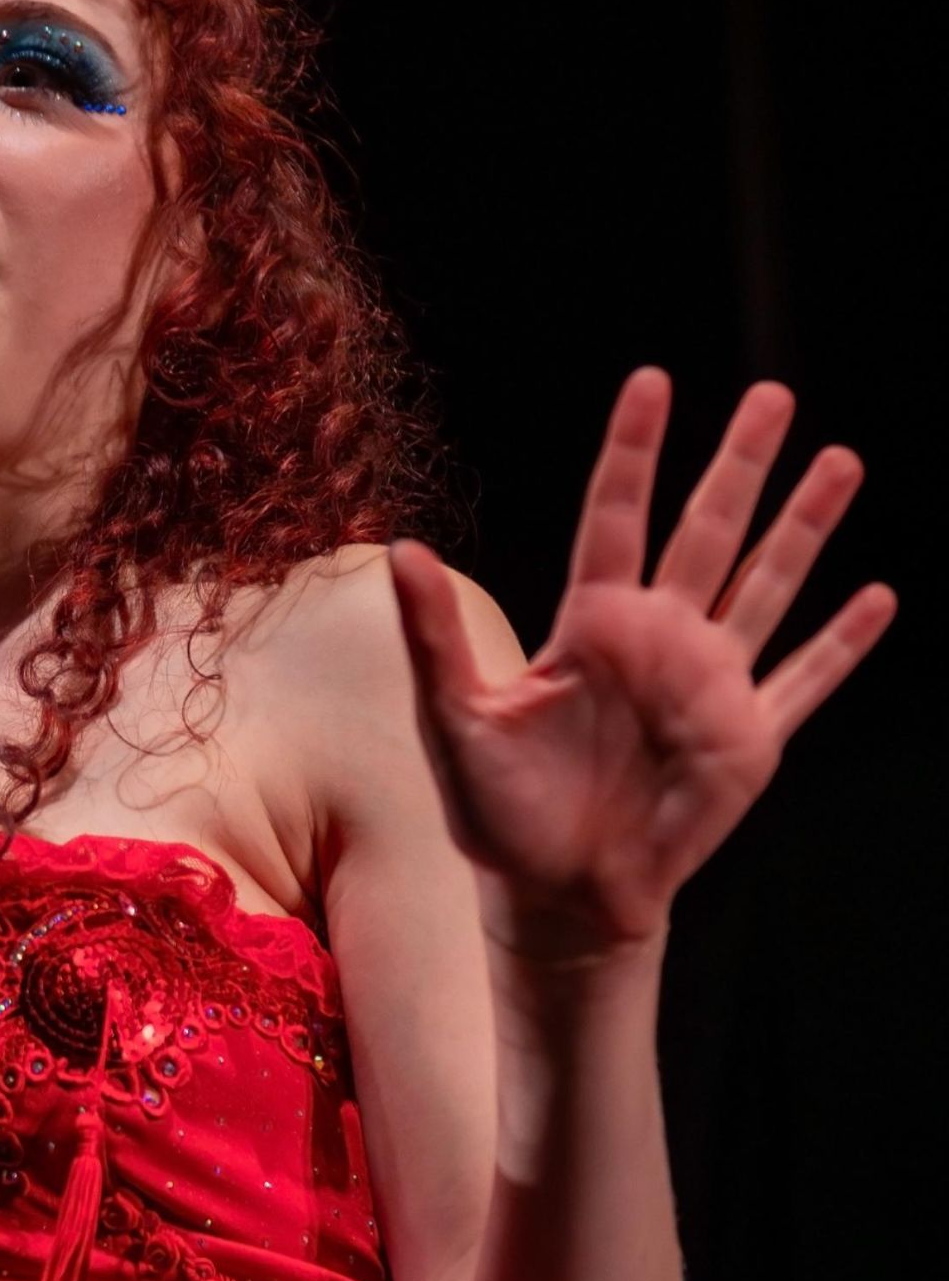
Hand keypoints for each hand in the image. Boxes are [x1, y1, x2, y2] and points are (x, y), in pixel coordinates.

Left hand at [386, 368, 896, 959]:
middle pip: (708, 531)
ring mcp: (709, 684)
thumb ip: (435, 636)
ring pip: (768, 585)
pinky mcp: (747, 738)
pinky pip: (805, 680)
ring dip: (805, 527)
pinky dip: (842, 644)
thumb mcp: (456, 720)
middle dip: (741, 464)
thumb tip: (400, 551)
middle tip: (773, 394)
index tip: (651, 383)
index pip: (615, 516)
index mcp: (591, 625)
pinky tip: (880, 598)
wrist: (557, 897)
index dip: (634, 452)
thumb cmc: (499, 814)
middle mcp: (657, 640)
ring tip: (840, 459)